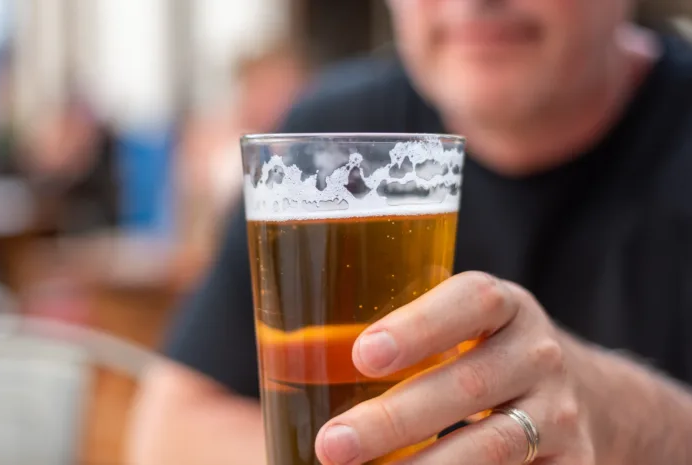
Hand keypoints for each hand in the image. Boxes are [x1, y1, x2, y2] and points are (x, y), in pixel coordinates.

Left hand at [314, 272, 596, 464]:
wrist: (587, 394)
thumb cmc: (489, 353)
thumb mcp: (465, 327)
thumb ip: (407, 335)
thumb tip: (290, 358)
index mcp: (505, 306)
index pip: (472, 301)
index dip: (419, 326)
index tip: (362, 354)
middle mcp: (539, 353)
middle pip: (470, 385)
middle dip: (396, 420)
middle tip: (333, 446)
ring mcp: (561, 412)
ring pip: (494, 446)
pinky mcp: (573, 463)